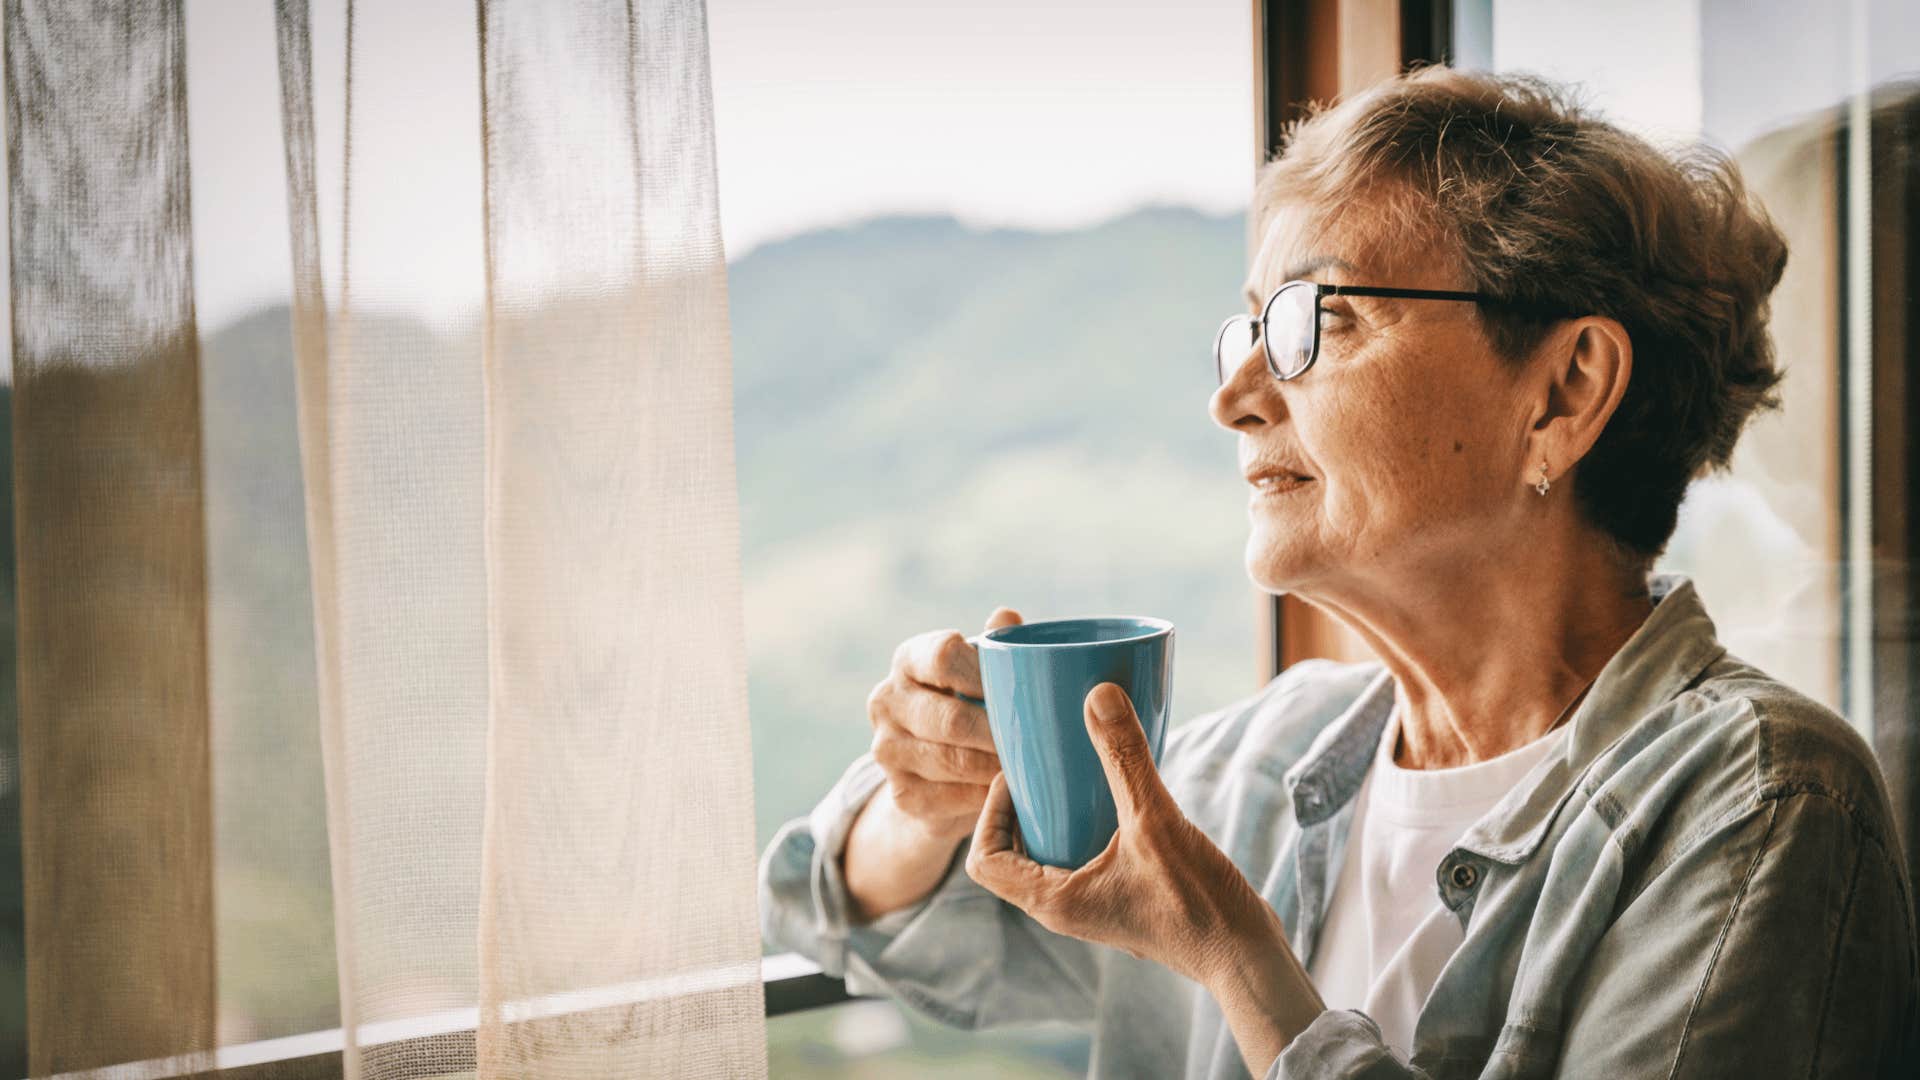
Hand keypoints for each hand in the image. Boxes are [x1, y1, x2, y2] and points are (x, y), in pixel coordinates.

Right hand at [863, 607, 1021, 843]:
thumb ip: (994, 645)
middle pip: (950, 718)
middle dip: (999, 733)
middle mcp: (887, 701)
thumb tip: (1007, 617)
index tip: (1023, 690)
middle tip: (1043, 742)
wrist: (935, 768)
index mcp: (908, 659)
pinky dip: (984, 796)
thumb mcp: (980, 670)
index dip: (987, 675)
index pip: (944, 656)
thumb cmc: (970, 701)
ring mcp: (887, 750)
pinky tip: (1010, 792)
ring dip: (995, 767)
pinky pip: (950, 798)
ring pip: (951, 761)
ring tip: (1035, 767)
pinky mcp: (900, 794)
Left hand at [963, 682, 1283, 984]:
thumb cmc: (1198, 904)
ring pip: (1049, 857)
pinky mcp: (1121, 899)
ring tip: (1073, 773)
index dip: (988, 814)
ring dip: (1053, 817)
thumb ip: (1126, 758)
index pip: (983, 860)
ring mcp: (1093, 906)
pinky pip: (1083, 859)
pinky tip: (1117, 795)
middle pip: (1012, 855)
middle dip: (1020, 808)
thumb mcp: (1156, 822)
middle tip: (1042, 766)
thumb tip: (1099, 695)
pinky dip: (1085, 827)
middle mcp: (1064, 908)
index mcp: (1053, 901)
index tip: (1016, 776)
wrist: (1245, 956)